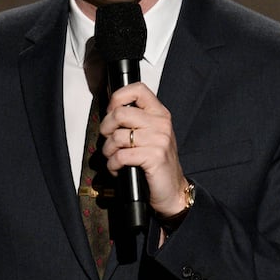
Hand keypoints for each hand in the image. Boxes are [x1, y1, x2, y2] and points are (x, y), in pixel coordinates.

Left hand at [99, 82, 188, 219]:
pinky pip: (120, 155)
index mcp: (160, 113)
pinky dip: (113, 165)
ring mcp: (159, 139)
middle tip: (108, 140)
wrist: (173, 190)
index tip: (112, 112)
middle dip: (105, 128)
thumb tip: (110, 112)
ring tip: (113, 158)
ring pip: (117, 136)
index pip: (137, 89)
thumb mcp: (151, 135)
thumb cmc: (157, 163)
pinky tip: (118, 169)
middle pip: (119, 113)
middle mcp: (161, 123)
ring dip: (108, 151)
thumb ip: (136, 121)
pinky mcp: (154, 157)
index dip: (118, 98)